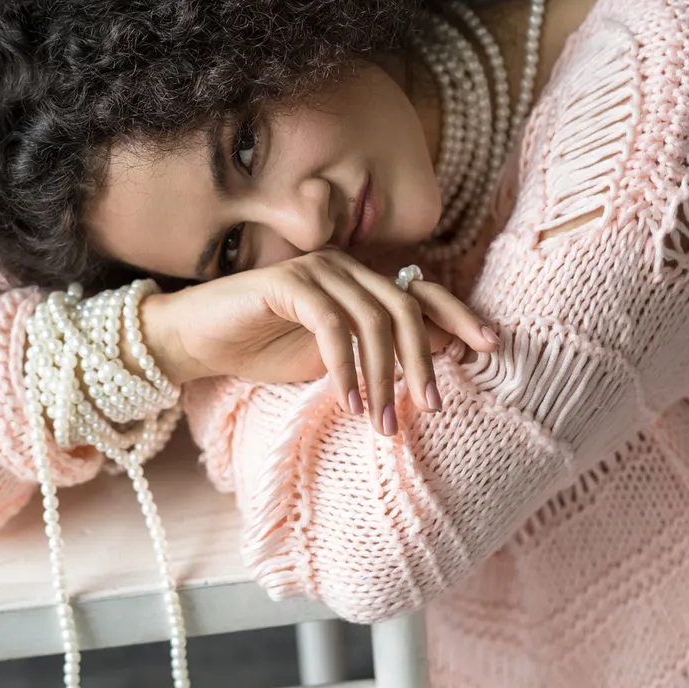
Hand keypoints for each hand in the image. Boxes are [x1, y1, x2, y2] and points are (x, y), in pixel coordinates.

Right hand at [139, 249, 499, 434]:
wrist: (198, 341)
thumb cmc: (263, 349)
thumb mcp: (334, 358)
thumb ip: (378, 352)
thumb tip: (439, 358)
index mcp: (361, 281)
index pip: (423, 291)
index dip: (459, 316)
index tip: (490, 348)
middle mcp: (345, 266)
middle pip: (406, 307)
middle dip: (424, 359)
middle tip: (431, 404)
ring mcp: (317, 269)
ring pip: (372, 320)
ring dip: (381, 376)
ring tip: (382, 421)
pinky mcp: (288, 282)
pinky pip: (331, 325)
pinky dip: (344, 367)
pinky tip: (347, 401)